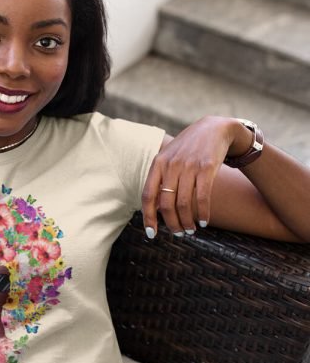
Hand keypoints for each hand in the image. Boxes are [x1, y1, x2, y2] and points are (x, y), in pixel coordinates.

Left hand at [141, 116, 250, 236]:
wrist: (215, 129)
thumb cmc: (188, 149)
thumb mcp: (168, 159)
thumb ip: (160, 180)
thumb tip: (154, 210)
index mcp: (158, 164)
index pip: (147, 196)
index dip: (148, 217)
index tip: (151, 234)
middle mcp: (171, 165)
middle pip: (166, 204)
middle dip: (172, 224)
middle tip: (178, 233)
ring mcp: (189, 167)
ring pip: (184, 204)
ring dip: (187, 222)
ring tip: (190, 230)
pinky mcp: (207, 168)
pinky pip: (202, 198)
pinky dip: (203, 214)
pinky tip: (204, 222)